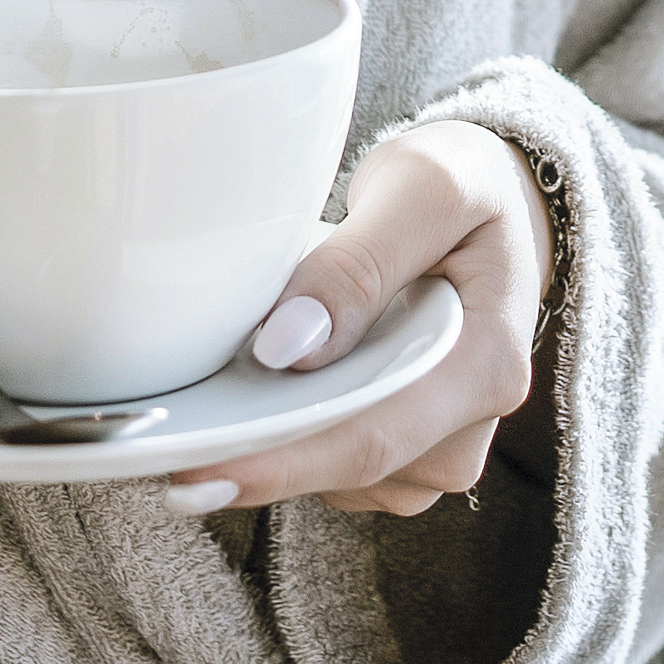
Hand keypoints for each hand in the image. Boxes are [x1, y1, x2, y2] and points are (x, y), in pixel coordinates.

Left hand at [164, 119, 549, 519]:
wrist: (491, 200)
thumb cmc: (462, 184)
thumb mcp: (422, 187)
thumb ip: (360, 263)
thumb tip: (289, 347)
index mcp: (488, 363)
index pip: (376, 438)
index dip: (283, 462)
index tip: (200, 468)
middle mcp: (471, 423)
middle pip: (353, 471)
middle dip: (262, 460)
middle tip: (172, 446)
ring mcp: (441, 443)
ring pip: (341, 480)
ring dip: (280, 443)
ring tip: (236, 383)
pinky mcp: (410, 447)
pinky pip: (339, 468)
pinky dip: (295, 435)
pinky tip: (271, 388)